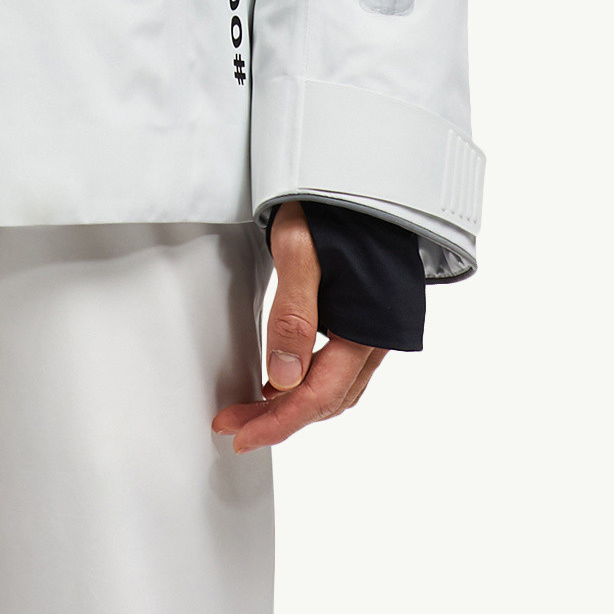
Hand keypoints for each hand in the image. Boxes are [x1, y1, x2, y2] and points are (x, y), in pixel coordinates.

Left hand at [211, 201, 386, 452]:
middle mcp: (377, 338)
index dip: (278, 423)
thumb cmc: (334, 207)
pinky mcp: (369, 317)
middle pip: (327, 400)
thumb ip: (293, 316)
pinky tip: (286, 377)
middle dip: (281, 419)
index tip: (241, 434)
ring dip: (296, 404)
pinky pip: (342, 367)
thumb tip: (282, 379)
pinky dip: (312, 381)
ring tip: (254, 406)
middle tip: (236, 423)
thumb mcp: (300, 252)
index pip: (318, 397)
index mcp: (365, 330)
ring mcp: (376, 329)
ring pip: (337, 388)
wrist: (362, 178)